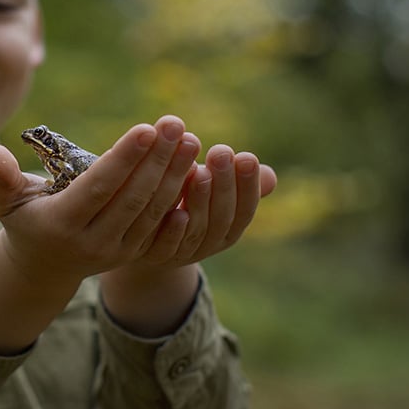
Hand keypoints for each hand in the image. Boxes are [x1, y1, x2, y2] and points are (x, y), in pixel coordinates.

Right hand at [0, 115, 205, 286]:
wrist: (44, 267)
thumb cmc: (25, 218)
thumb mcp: (6, 201)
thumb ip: (0, 177)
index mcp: (62, 223)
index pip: (99, 187)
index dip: (123, 159)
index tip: (146, 128)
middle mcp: (93, 241)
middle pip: (133, 197)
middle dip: (158, 160)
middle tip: (176, 124)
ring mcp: (116, 251)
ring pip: (152, 210)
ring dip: (175, 175)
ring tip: (190, 140)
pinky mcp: (134, 253)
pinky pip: (162, 224)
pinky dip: (180, 197)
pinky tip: (196, 169)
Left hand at [98, 133, 276, 336]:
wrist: (138, 239)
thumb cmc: (180, 205)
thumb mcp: (207, 192)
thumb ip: (232, 183)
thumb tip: (270, 175)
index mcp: (225, 231)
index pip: (244, 211)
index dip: (248, 187)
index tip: (247, 156)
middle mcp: (204, 245)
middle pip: (221, 219)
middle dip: (224, 185)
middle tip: (222, 152)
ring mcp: (178, 254)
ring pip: (195, 231)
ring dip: (199, 201)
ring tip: (198, 170)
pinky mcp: (149, 256)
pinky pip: (165, 246)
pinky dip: (174, 231)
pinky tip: (177, 211)